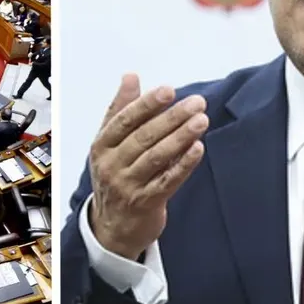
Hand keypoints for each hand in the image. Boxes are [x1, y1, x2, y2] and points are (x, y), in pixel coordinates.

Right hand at [88, 74, 207, 260]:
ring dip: (181, 137)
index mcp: (102, 146)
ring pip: (157, 157)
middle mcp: (112, 165)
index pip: (125, 120)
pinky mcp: (147, 203)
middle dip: (172, 117)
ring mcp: (128, 185)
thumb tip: (130, 77)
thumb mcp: (109, 144)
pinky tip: (198, 149)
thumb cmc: (114, 176)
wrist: (111, 226)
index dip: (147, 104)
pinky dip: (184, 164)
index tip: (168, 90)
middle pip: (144, 137)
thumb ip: (120, 109)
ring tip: (201, 120)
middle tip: (196, 103)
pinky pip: (168, 181)